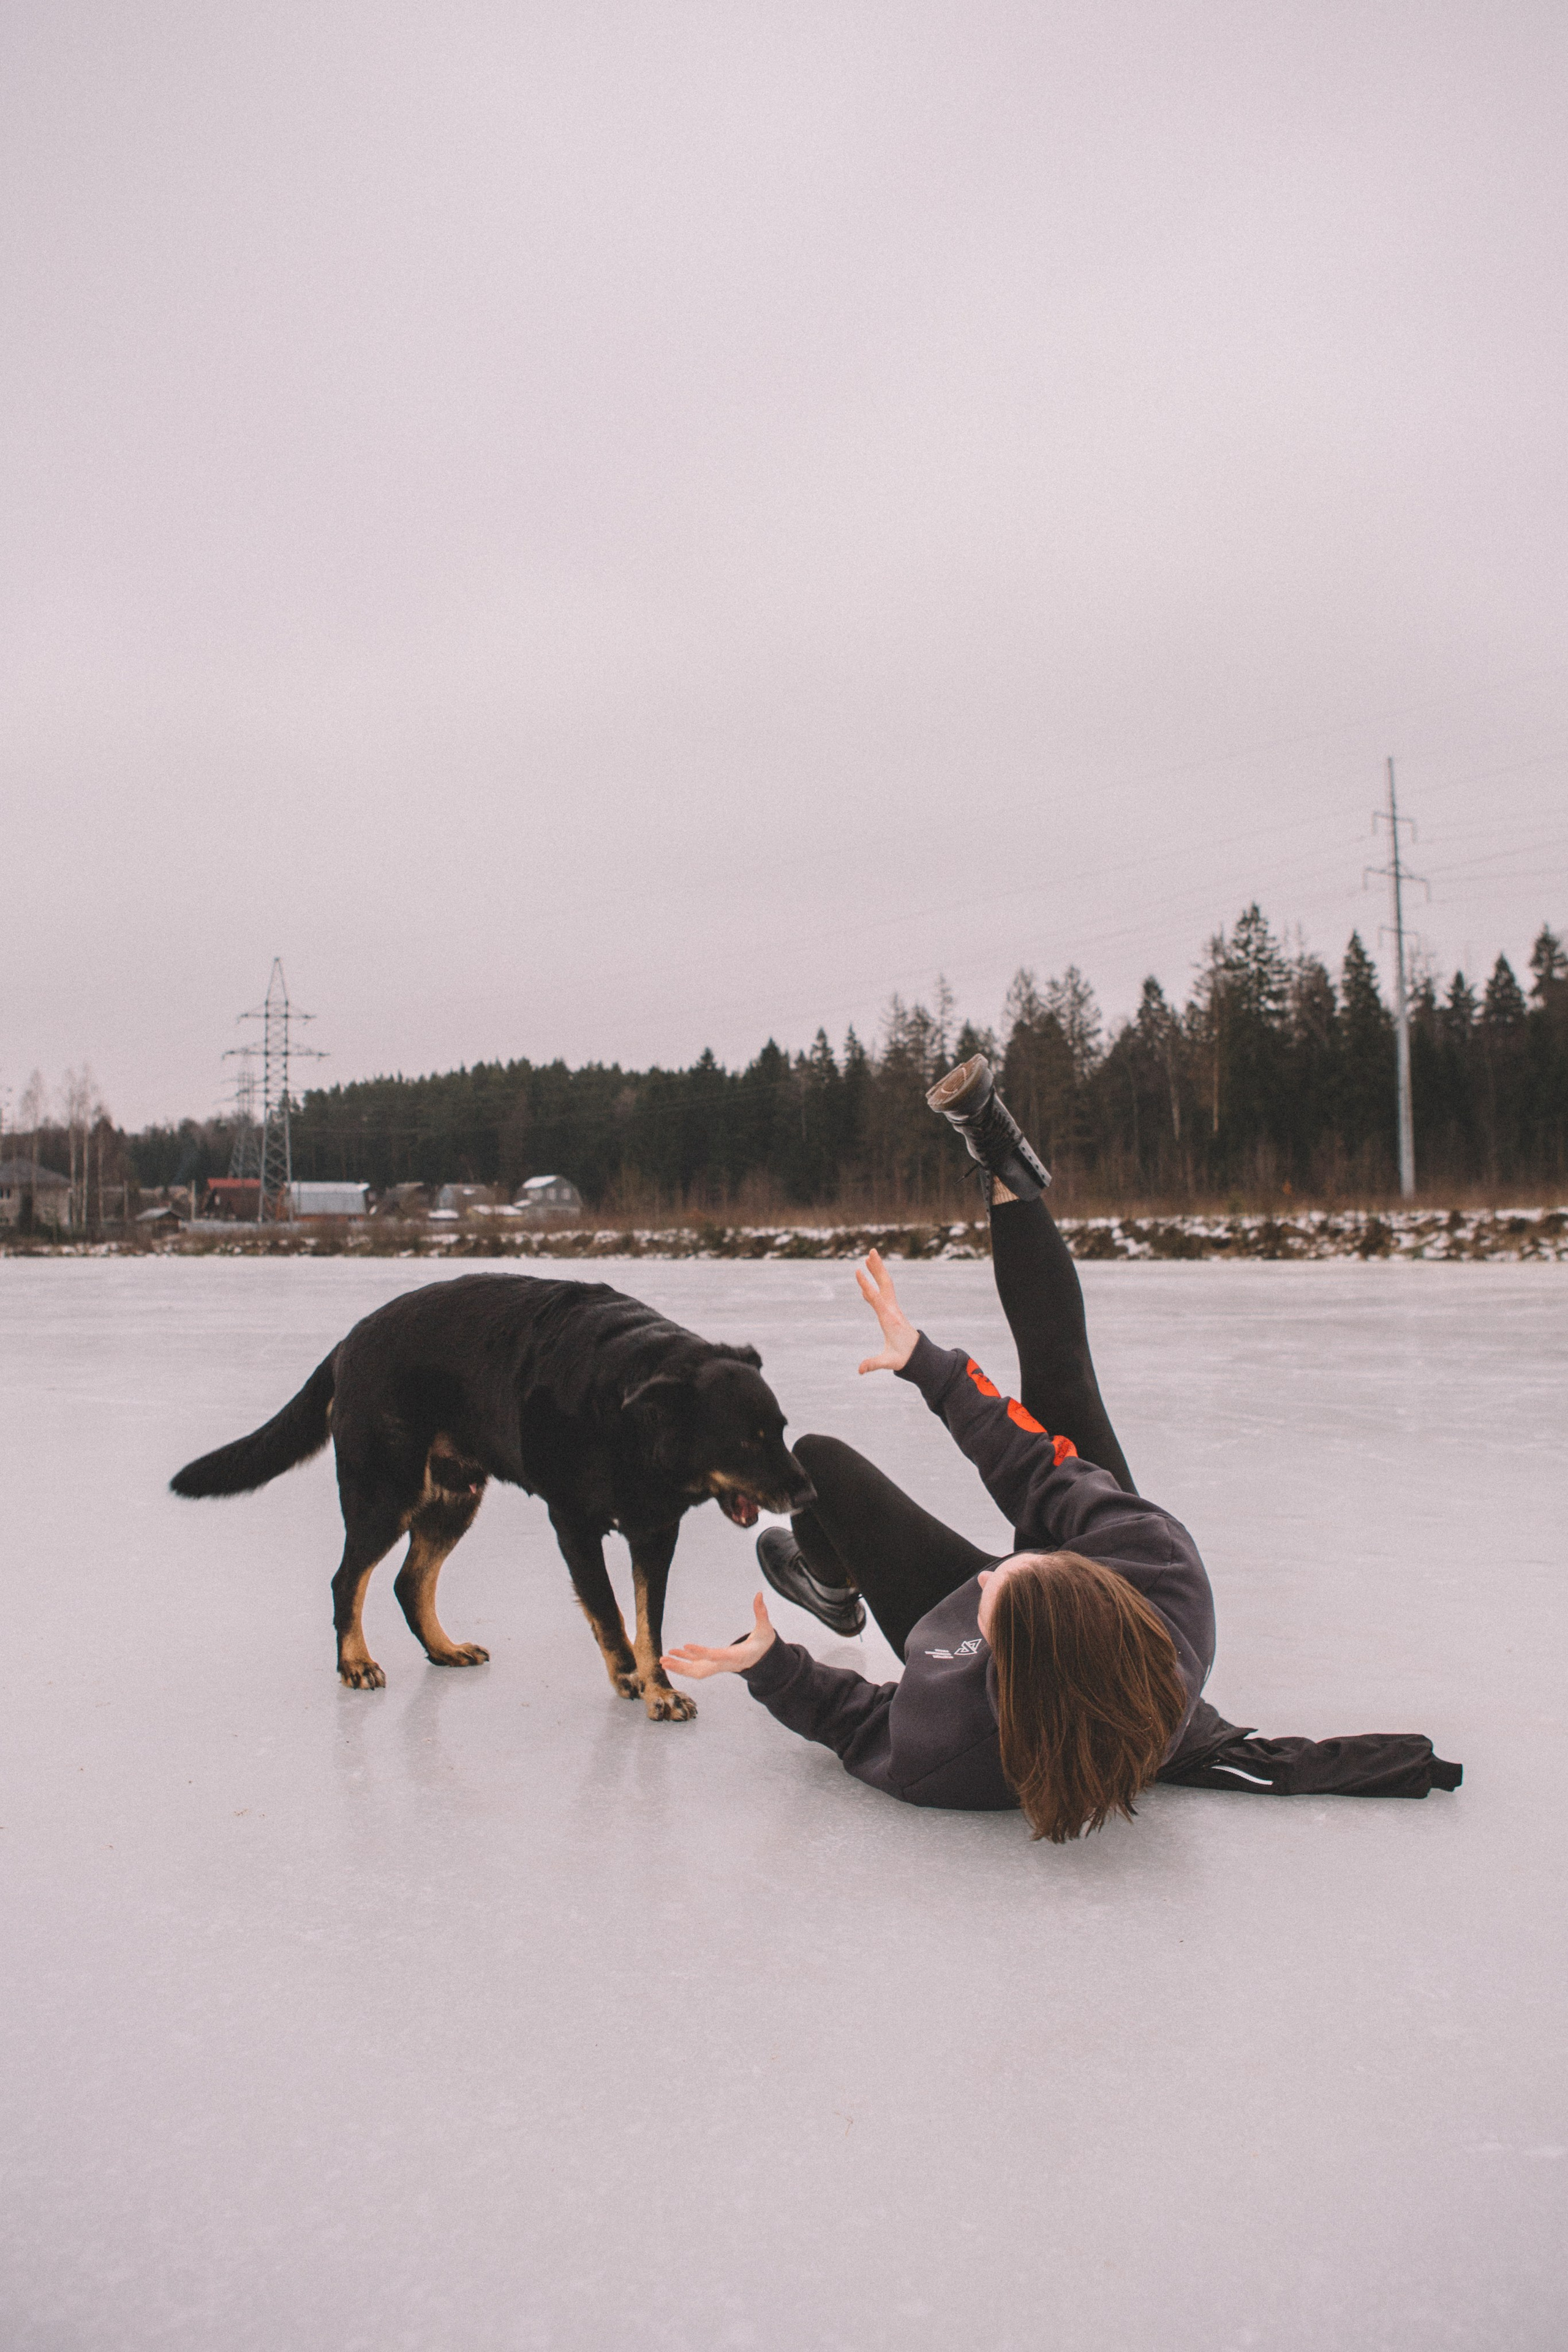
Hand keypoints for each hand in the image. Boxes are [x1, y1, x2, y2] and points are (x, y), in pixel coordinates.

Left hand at [662, 1591, 776, 1680]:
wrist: (763, 1660)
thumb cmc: (763, 1644)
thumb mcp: (765, 1629)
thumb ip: (762, 1613)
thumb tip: (759, 1594)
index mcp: (736, 1656)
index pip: (717, 1655)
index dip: (702, 1652)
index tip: (686, 1646)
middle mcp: (724, 1665)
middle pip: (701, 1670)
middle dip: (682, 1667)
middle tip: (665, 1660)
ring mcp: (718, 1667)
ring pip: (695, 1671)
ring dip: (679, 1667)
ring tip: (662, 1660)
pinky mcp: (714, 1665)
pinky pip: (696, 1666)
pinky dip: (684, 1662)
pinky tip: (672, 1654)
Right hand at [855, 1248, 918, 1374]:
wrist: (918, 1355)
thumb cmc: (903, 1357)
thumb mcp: (889, 1362)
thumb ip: (874, 1364)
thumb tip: (860, 1370)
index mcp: (889, 1319)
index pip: (876, 1298)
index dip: (866, 1285)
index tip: (858, 1271)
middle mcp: (892, 1310)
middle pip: (885, 1284)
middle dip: (878, 1268)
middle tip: (871, 1252)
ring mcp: (893, 1308)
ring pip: (886, 1285)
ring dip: (878, 1271)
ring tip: (870, 1256)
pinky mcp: (892, 1310)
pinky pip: (883, 1293)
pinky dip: (876, 1283)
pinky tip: (868, 1281)